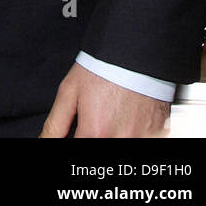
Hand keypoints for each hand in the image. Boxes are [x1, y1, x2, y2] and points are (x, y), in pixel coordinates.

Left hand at [40, 64, 170, 138]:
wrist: (134, 51)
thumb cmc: (102, 68)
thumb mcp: (69, 93)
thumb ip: (55, 126)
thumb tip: (46, 142)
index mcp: (96, 132)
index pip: (79, 154)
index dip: (77, 140)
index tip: (81, 132)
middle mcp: (120, 139)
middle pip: (102, 151)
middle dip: (96, 136)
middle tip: (97, 120)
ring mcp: (143, 138)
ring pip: (122, 147)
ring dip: (115, 136)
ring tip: (114, 117)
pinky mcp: (159, 133)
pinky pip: (144, 141)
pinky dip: (134, 134)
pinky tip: (129, 118)